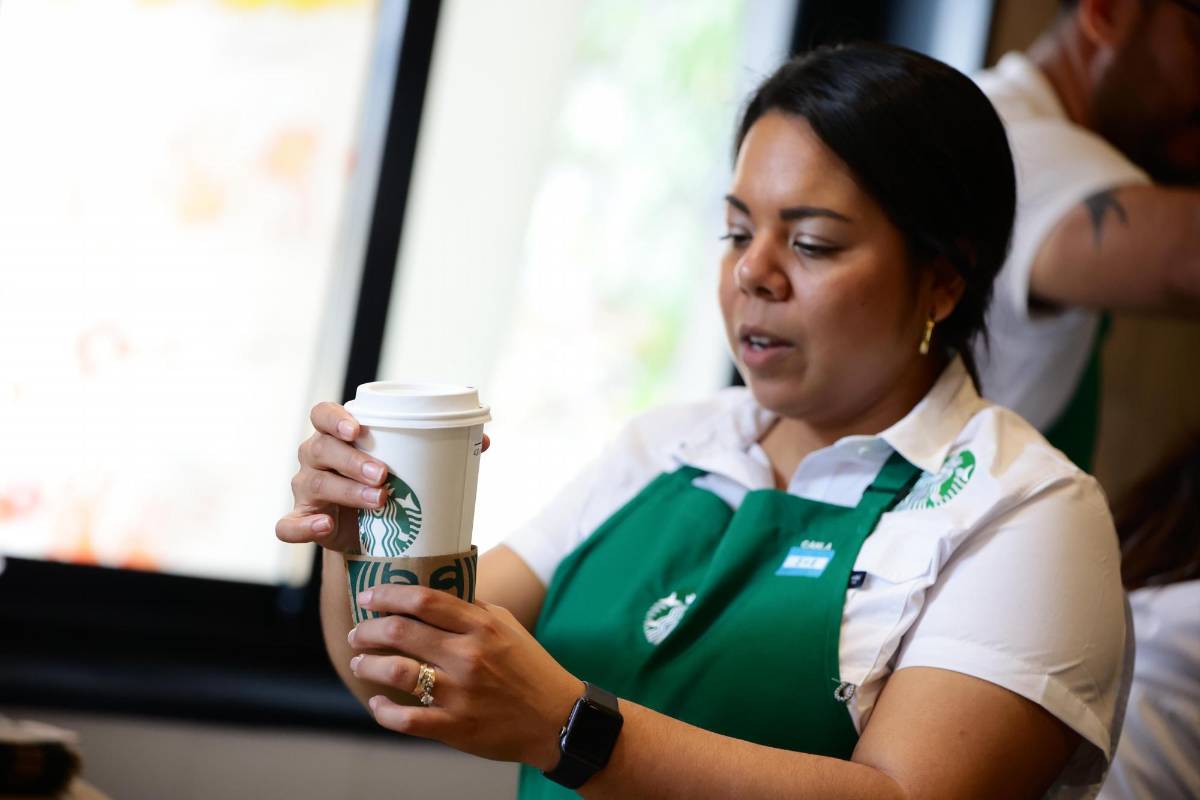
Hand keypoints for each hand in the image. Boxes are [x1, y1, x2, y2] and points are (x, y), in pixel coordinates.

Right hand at [275, 402, 489, 551]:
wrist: (370, 534)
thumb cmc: (387, 486)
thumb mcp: (407, 467)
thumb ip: (439, 452)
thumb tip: (485, 441)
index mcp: (336, 436)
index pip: (322, 415)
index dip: (335, 417)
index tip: (358, 429)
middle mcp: (315, 457)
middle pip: (321, 448)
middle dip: (353, 460)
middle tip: (385, 475)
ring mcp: (306, 490)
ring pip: (315, 483)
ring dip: (346, 491)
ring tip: (379, 500)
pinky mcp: (303, 522)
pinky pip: (289, 525)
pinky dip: (303, 526)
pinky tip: (325, 525)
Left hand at [347, 585, 579, 769]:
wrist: (557, 719)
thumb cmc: (530, 667)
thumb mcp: (507, 626)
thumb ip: (472, 609)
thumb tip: (431, 594)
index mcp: (481, 626)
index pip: (424, 600)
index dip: (388, 594)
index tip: (368, 596)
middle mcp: (468, 655)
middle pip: (400, 631)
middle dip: (368, 629)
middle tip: (359, 632)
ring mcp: (460, 693)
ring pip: (395, 671)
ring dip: (367, 664)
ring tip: (359, 662)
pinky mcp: (456, 727)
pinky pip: (405, 718)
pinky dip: (383, 710)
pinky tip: (378, 703)